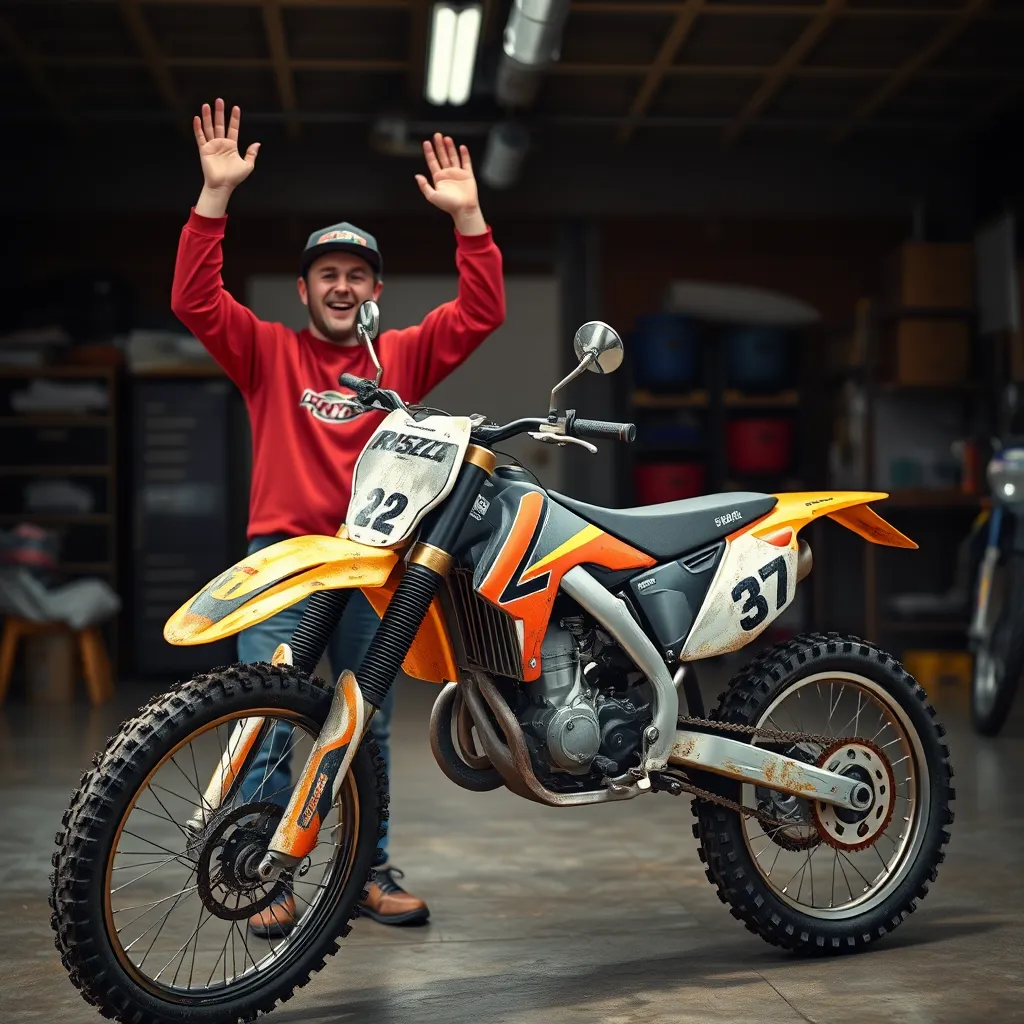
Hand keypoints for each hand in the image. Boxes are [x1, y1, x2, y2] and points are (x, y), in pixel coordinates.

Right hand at [193, 99, 258, 216]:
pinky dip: (198, 128)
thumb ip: (251, 154)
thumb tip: (257, 143)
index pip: (233, 128)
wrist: (222, 186)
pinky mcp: (204, 150)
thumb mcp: (248, 165)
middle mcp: (221, 143)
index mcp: (231, 146)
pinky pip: (200, 137)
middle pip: (219, 124)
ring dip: (208, 116)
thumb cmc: (235, 178)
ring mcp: (212, 146)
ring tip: (207, 105)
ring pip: (209, 127)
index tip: (236, 108)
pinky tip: (197, 118)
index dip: (234, 118)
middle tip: (219, 100)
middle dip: (219, 112)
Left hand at [416, 133, 485, 235]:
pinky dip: (464, 155)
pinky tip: (462, 147)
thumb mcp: (432, 196)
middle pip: (442, 156)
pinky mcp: (468, 175)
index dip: (429, 152)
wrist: (464, 209)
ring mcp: (458, 173)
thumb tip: (417, 176)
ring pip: (453, 157)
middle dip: (439, 146)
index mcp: (439, 178)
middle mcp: (447, 174)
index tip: (426, 143)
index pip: (433, 162)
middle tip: (437, 135)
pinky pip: (466, 162)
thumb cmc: (448, 205)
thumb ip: (424, 186)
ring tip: (447, 138)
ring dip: (450, 148)